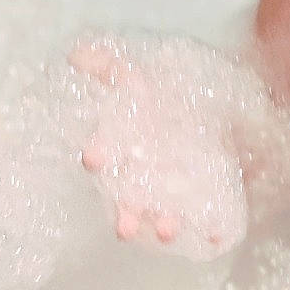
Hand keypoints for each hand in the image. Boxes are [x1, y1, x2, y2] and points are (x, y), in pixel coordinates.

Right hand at [69, 38, 247, 260]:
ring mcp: (175, 189)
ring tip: (168, 231)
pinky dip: (209, 230)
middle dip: (127, 212)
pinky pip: (206, 219)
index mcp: (125, 146)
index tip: (93, 158)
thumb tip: (75, 53)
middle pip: (131, 197)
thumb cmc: (166, 97)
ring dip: (164, 224)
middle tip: (125, 228)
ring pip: (164, 212)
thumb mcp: (139, 76)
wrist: (215, 105)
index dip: (100, 154)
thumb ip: (109, 67)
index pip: (107, 152)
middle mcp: (144, 174)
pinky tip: (213, 237)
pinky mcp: (205, 197)